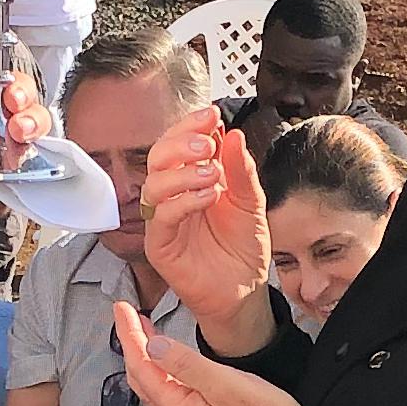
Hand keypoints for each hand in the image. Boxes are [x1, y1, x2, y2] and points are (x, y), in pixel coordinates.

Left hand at [112, 301, 328, 405]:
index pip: (141, 366)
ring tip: (142, 328)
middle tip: (127, 313)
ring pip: (153, 384)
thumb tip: (152, 345)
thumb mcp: (229, 385)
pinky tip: (167, 357)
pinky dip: (160, 368)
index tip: (122, 307)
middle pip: (140, 376)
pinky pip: (167, 391)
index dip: (129, 334)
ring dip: (144, 355)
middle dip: (131, 343)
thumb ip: (188, 365)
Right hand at [139, 108, 273, 342]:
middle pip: (158, 157)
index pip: (179, 143)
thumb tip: (233, 134)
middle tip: (207, 144)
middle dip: (181, 143)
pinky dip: (184, 202)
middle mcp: (173, 195)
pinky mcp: (159, 245)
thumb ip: (241, 171)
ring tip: (213, 174)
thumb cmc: (243, 248)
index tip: (211, 114)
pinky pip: (161, 217)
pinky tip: (208, 197)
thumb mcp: (251, 203)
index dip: (190, 126)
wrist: (244, 291)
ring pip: (154, 184)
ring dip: (183, 173)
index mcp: (192, 179)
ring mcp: (163, 220)